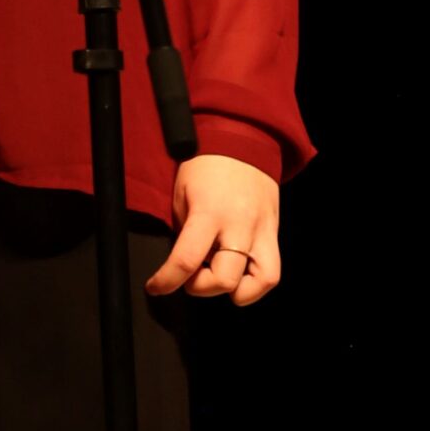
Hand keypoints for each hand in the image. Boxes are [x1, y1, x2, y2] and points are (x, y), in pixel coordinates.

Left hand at [144, 153, 279, 306]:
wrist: (242, 140)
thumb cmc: (205, 166)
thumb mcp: (182, 196)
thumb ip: (184, 233)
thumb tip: (181, 265)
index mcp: (209, 212)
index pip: (187, 260)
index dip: (167, 281)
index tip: (156, 287)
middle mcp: (239, 225)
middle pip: (223, 279)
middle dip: (200, 286)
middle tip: (190, 274)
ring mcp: (262, 230)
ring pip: (258, 282)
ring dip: (232, 290)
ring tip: (217, 275)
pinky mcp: (274, 233)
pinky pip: (271, 273)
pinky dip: (254, 285)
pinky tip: (238, 275)